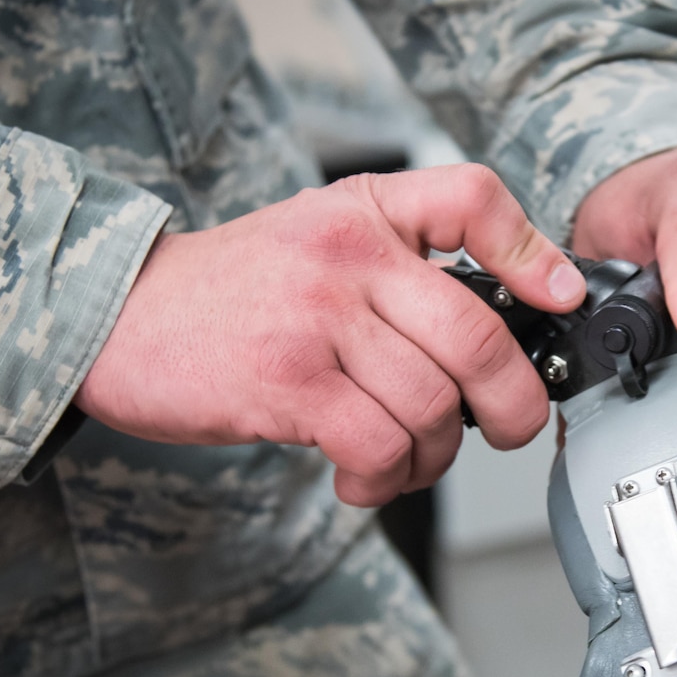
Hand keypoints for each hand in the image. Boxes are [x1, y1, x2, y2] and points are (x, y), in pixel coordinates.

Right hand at [76, 165, 585, 505]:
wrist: (116, 316)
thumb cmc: (228, 291)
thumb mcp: (315, 233)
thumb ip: (398, 255)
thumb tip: (497, 312)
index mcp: (362, 212)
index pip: (471, 198)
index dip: (533, 249)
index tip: (559, 297)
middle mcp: (347, 255)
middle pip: (477, 335)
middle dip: (514, 404)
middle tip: (510, 429)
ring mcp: (318, 320)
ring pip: (433, 406)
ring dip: (435, 456)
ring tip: (404, 460)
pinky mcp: (287, 384)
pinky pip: (379, 446)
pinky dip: (386, 479)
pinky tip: (363, 476)